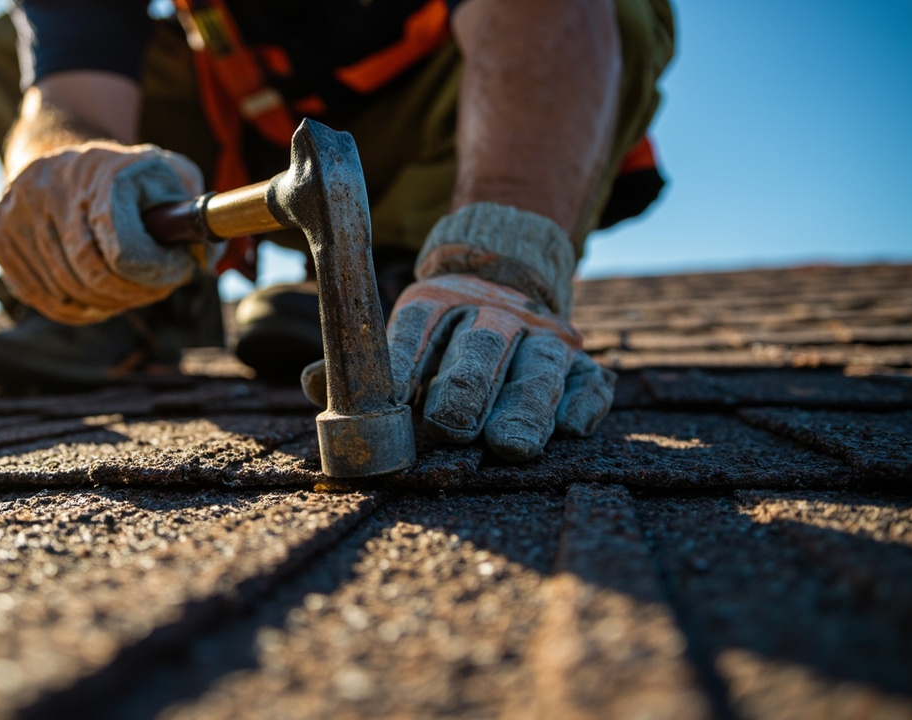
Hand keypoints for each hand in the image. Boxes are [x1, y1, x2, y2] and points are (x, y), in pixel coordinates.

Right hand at [0, 141, 215, 325]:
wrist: (57, 151)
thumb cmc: (124, 173)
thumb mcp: (169, 173)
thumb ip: (193, 208)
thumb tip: (203, 256)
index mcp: (96, 171)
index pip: (122, 250)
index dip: (152, 274)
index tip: (174, 274)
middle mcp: (48, 187)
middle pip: (92, 276)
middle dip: (131, 294)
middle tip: (155, 292)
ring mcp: (16, 213)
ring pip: (66, 291)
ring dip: (105, 305)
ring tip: (131, 296)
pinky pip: (40, 296)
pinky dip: (74, 310)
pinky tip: (97, 304)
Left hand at [387, 274, 613, 460]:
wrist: (508, 288)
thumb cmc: (441, 339)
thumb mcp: (404, 337)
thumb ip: (370, 366)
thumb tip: (323, 384)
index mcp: (439, 303)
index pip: (419, 324)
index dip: (406, 358)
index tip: (395, 398)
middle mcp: (495, 314)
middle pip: (482, 345)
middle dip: (468, 387)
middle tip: (452, 427)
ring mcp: (543, 337)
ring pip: (538, 367)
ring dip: (525, 407)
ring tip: (510, 445)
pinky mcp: (581, 365)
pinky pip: (589, 383)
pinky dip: (582, 404)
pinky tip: (570, 428)